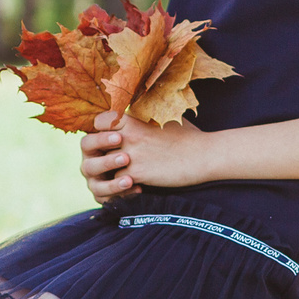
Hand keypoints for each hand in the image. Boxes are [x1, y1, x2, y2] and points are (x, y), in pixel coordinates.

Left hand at [80, 110, 215, 203]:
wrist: (204, 155)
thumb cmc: (188, 136)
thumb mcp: (164, 118)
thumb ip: (144, 118)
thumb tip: (135, 114)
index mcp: (132, 119)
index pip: (100, 121)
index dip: (100, 130)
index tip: (108, 138)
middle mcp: (127, 135)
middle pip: (94, 144)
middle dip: (98, 153)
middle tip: (106, 159)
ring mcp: (131, 155)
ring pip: (104, 165)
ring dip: (110, 170)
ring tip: (121, 173)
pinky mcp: (137, 173)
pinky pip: (117, 180)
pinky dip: (123, 184)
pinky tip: (136, 184)